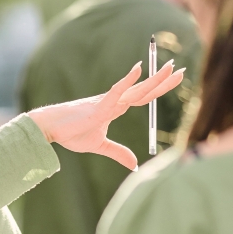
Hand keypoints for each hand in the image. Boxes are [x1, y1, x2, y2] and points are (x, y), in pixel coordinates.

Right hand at [27, 61, 184, 168]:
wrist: (51, 129)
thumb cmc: (71, 133)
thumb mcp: (99, 145)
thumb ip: (118, 152)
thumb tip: (135, 165)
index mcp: (115, 108)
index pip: (143, 97)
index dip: (159, 87)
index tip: (175, 78)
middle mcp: (114, 101)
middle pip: (144, 91)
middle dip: (163, 80)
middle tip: (181, 69)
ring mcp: (107, 102)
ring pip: (135, 90)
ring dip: (153, 80)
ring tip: (170, 68)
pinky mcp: (98, 106)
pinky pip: (116, 92)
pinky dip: (127, 82)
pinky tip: (138, 70)